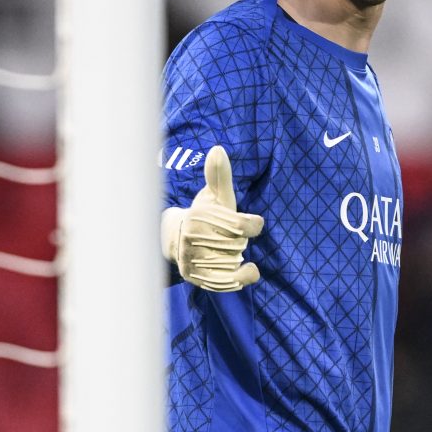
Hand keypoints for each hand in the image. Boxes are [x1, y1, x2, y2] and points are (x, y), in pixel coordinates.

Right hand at [161, 145, 263, 291]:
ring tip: (228, 250)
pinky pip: (223, 282)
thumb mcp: (214, 195)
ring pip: (232, 264)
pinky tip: (250, 270)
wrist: (176, 237)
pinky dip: (240, 278)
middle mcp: (192, 238)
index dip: (252, 225)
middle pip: (237, 246)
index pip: (238, 225)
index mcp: (199, 216)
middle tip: (230, 237)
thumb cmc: (204, 214)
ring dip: (238, 258)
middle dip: (239, 242)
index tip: (255, 223)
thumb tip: (218, 149)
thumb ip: (220, 175)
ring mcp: (191, 259)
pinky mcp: (193, 276)